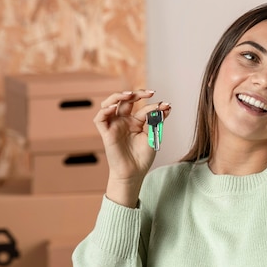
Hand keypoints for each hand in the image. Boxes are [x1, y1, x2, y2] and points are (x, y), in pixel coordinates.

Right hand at [94, 89, 171, 205]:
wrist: (134, 173)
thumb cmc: (143, 157)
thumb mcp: (153, 136)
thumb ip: (156, 121)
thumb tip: (166, 106)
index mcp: (135, 121)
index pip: (142, 107)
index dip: (154, 105)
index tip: (166, 106)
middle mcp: (123, 121)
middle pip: (125, 100)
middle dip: (137, 93)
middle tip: (150, 93)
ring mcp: (114, 126)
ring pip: (109, 104)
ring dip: (118, 96)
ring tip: (130, 94)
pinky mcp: (106, 133)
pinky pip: (100, 119)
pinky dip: (105, 111)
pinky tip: (115, 107)